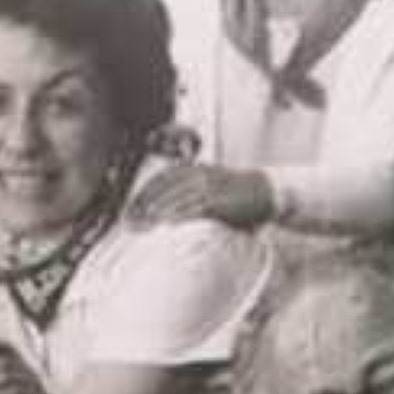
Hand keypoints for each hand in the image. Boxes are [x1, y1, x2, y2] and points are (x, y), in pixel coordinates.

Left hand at [137, 161, 271, 229]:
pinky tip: (166, 224)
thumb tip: (165, 209)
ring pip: (175, 198)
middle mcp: (198, 174)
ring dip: (156, 212)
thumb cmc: (234, 192)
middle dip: (143, 205)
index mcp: (194, 169)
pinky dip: (177, 215)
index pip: (161, 179)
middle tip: (129, 220)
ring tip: (141, 224)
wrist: (264, 190)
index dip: (142, 193)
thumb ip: (188, 192)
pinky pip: (193, 207)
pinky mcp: (218, 199)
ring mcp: (208, 186)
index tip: (129, 208)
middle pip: (163, 188)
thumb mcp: (209, 184)